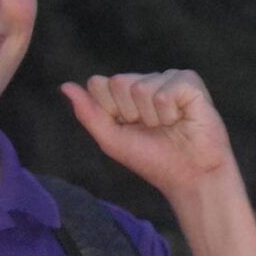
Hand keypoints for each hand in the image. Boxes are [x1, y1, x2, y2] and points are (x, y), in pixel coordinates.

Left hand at [62, 71, 233, 194]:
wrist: (190, 176)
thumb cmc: (153, 160)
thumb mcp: (111, 140)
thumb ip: (88, 113)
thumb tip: (65, 85)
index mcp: (126, 92)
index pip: (98, 84)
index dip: (110, 111)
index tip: (128, 128)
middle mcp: (146, 80)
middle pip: (118, 81)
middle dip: (130, 113)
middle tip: (151, 128)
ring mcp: (168, 79)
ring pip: (141, 87)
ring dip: (152, 117)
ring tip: (169, 126)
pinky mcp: (190, 83)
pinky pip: (164, 91)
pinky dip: (169, 113)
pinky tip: (182, 119)